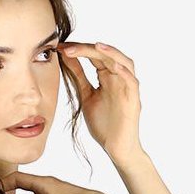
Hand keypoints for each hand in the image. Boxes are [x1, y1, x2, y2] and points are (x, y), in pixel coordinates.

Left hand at [58, 41, 143, 162]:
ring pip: (123, 62)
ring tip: (96, 46)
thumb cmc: (104, 124)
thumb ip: (78, 77)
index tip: (61, 47)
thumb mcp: (86, 95)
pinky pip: (132, 81)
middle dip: (88, 49)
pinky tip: (114, 66)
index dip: (79, 50)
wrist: (115, 147)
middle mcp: (118, 78)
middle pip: (106, 55)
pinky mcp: (134, 99)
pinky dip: (124, 72)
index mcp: (107, 77)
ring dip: (111, 53)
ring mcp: (127, 88)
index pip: (95, 56)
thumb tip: (66, 57)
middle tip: (69, 48)